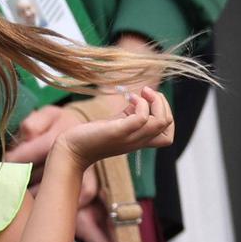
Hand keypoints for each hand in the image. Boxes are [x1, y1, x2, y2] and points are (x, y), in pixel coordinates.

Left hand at [54, 87, 173, 171]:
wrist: (72, 149)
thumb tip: (139, 99)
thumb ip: (130, 115)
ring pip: (162, 121)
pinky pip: (143, 118)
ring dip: (156, 101)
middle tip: (147, 92)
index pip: (167, 135)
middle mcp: (138, 141)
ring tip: (142, 92)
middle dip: (163, 103)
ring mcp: (130, 137)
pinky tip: (128, 97)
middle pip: (168, 125)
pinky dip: (141, 103)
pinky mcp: (120, 132)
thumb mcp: (117, 124)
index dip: (165, 114)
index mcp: (139, 139)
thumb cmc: (92, 136)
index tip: (149, 101)